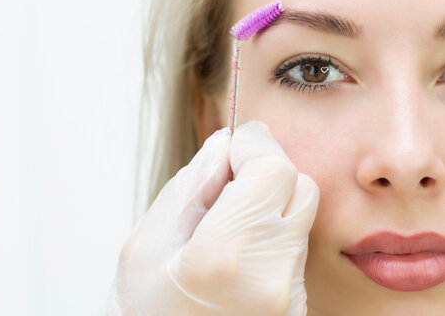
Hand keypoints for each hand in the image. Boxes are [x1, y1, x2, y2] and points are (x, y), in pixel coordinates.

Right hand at [107, 121, 318, 315]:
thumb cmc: (145, 314)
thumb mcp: (146, 243)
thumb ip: (191, 186)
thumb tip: (225, 145)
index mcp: (228, 255)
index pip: (274, 170)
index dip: (253, 146)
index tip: (231, 148)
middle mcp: (272, 277)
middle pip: (298, 187)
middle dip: (265, 169)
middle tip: (227, 181)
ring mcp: (291, 296)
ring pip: (299, 216)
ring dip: (267, 202)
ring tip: (224, 224)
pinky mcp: (297, 304)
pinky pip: (294, 246)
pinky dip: (270, 232)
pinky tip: (237, 249)